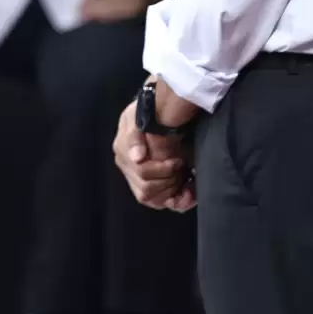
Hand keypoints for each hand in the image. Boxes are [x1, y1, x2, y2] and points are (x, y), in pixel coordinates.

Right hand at [114, 97, 194, 211]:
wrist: (160, 111)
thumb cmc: (150, 113)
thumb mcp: (138, 116)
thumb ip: (135, 135)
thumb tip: (137, 158)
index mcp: (123, 152)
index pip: (142, 172)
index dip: (164, 170)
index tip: (179, 160)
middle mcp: (127, 168)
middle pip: (147, 189)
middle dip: (169, 180)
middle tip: (183, 167)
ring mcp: (136, 179)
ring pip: (152, 199)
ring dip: (172, 192)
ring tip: (187, 181)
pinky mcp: (148, 185)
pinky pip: (159, 202)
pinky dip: (176, 201)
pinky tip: (189, 195)